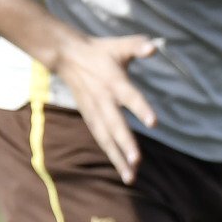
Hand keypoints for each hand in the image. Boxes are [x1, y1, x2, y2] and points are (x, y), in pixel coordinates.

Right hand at [48, 29, 161, 182]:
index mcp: (113, 81)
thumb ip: (138, 46)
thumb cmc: (101, 51)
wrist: (68, 57)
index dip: (141, 109)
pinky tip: (123, 170)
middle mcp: (103, 100)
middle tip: (137, 162)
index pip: (129, 97)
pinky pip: (101, 139)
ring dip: (117, 158)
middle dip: (125, 144)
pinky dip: (111, 155)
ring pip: (106, 138)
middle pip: (115, 125)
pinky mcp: (90, 117)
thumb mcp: (120, 45)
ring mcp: (94, 111)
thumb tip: (154, 47)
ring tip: (130, 177)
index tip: (154, 123)